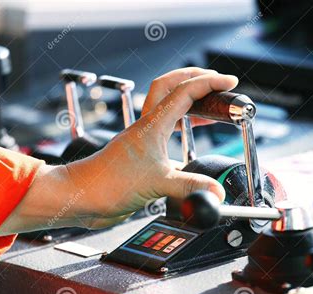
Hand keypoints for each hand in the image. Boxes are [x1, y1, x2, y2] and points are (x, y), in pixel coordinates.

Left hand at [0, 68, 237, 234]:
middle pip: (170, 86)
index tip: (229, 84)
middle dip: (195, 78)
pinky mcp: (142, 154)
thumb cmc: (107, 183)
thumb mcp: (156, 183)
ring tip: (209, 107)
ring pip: (167, 106)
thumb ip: (190, 187)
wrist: (82, 196)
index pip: (185, 92)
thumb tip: (216, 192)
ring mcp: (144, 139)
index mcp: (152, 125)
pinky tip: (189, 140)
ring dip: (188, 100)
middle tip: (216, 83)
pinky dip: (181, 126)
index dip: (210, 84)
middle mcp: (148, 127)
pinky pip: (165, 130)